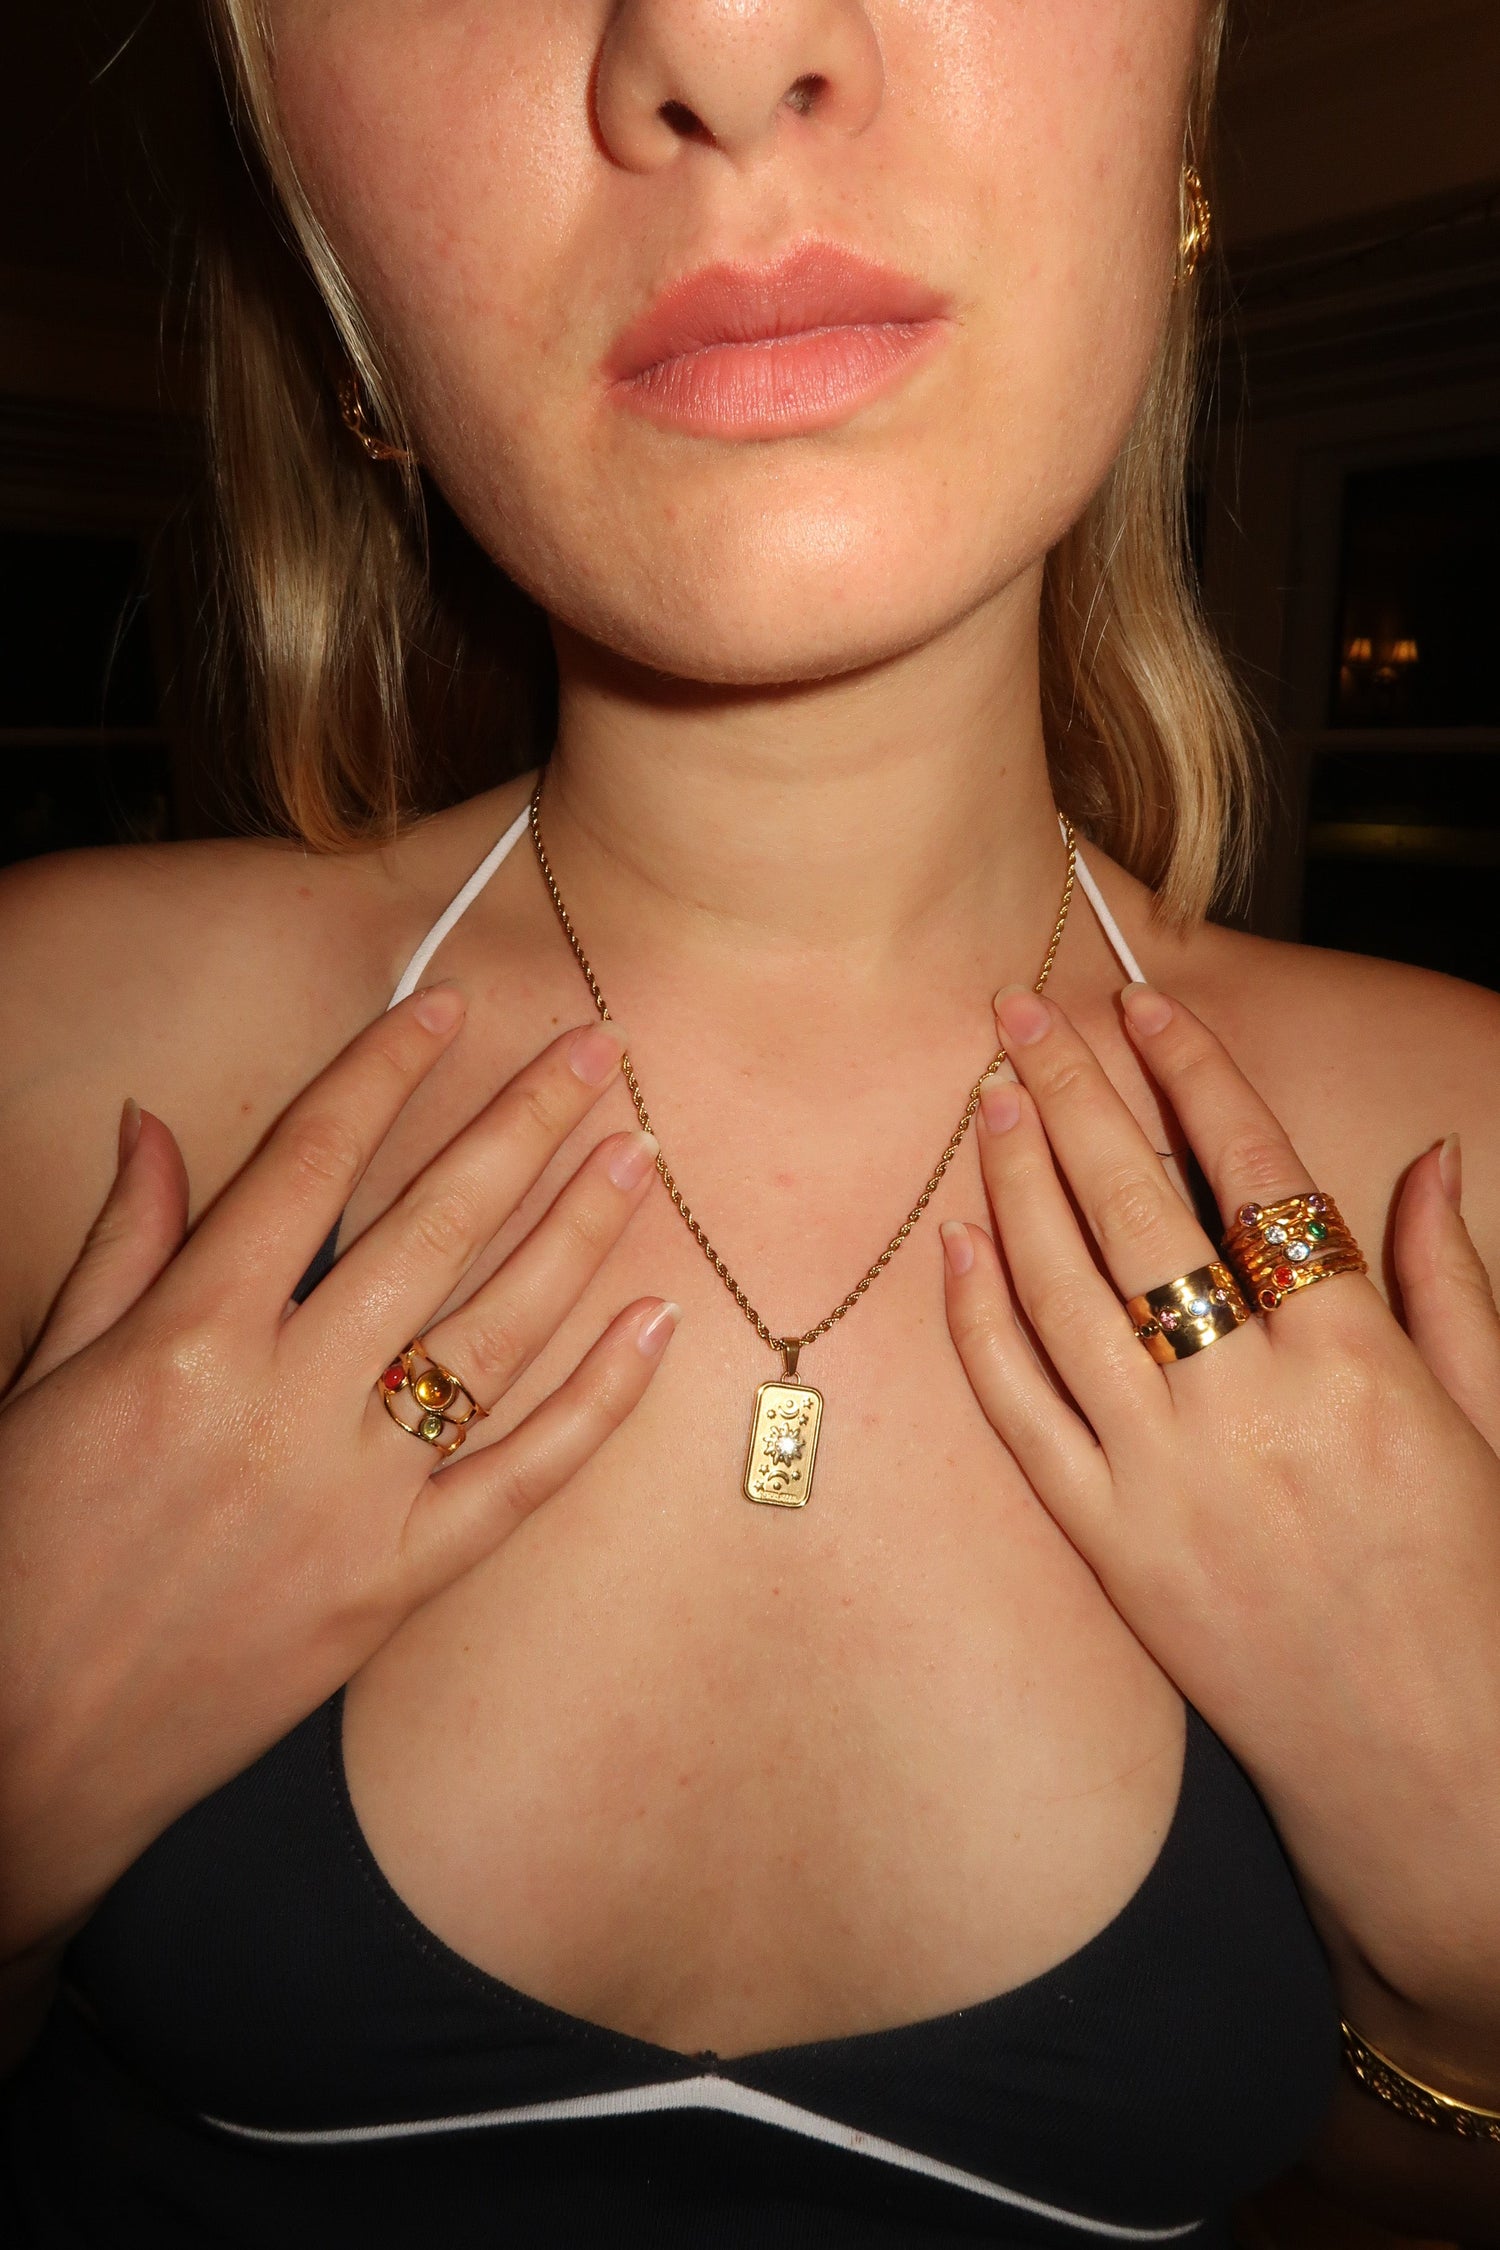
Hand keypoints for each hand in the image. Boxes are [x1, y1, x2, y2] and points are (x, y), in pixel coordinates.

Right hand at [0, 987, 674, 1962]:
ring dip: (578, 1236)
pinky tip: (655, 1327)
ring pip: (497, 1338)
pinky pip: (522, 1479)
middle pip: (431, 1229)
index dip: (384, 1071)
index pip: (308, 1164)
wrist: (22, 1751)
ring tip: (639, 1156)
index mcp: (185, 1340)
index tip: (446, 1004)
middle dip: (523, 1124)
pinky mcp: (394, 1585)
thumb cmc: (17, 1555)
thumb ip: (123, 1246)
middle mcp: (283, 1405)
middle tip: (598, 1048)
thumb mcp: (44, 1378)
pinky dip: (598, 1402)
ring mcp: (352, 1500)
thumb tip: (153, 1124)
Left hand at [941, 981, 1499, 2032]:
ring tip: (987, 1096)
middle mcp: (1250, 1407)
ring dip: (1016, 1181)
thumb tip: (1427, 1161)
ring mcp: (1164, 1479)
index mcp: (1358, 1363)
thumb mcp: (1493, 1425)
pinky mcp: (1107, 1545)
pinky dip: (979, 1320)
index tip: (1145, 1002)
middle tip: (1019, 1010)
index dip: (1195, 1074)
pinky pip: (1019, 1412)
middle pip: (1136, 1209)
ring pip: (1062, 1292)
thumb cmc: (1474, 1590)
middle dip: (1075, 1093)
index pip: (1256, 1175)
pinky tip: (956, 1243)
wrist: (1430, 1774)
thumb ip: (1449, 1285)